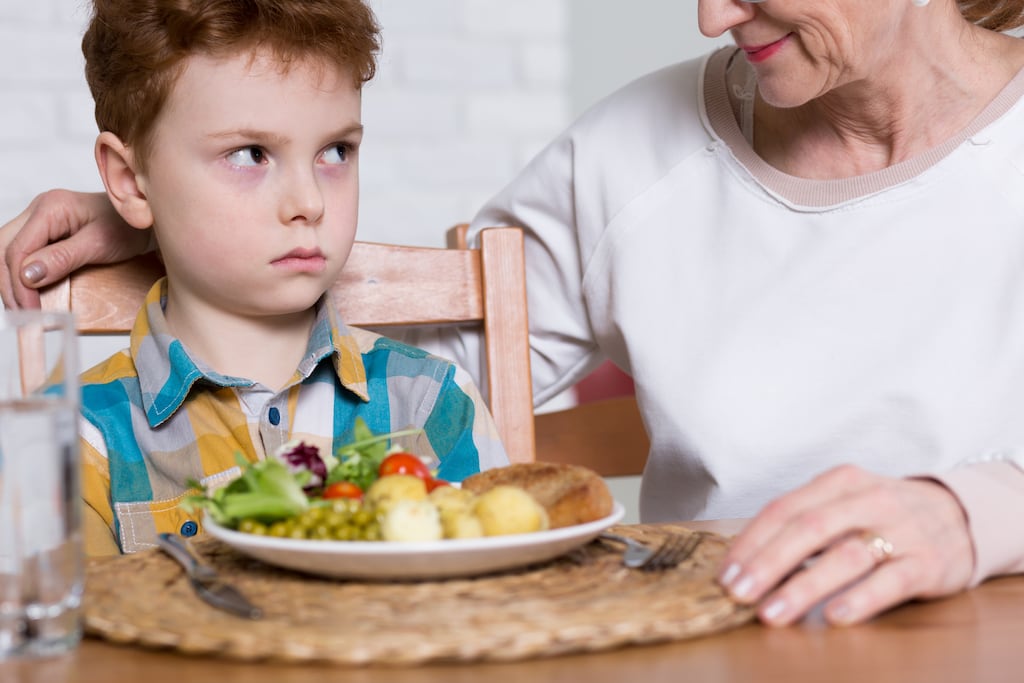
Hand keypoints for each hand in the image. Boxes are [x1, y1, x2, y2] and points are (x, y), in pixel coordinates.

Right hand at [0, 190, 147, 308]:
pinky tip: (29, 295)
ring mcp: (40, 221)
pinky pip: (23, 254)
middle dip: (8, 284)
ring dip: (11, 282)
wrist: (146, 222)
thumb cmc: (130, 229)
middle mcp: (39, 210)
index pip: (17, 249)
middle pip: (4, 249)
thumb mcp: (100, 245)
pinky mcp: (45, 233)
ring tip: (24, 310)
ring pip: (8, 252)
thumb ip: (63, 258)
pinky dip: (21, 276)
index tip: (29, 310)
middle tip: (23, 314)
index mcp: (50, 207)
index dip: (18, 284)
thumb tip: (27, 275)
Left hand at [718, 464, 973, 625]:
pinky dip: (861, 598)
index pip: (784, 509)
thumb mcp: (845, 503)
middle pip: (808, 529)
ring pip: (845, 556)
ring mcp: (901, 530)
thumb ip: (803, 524)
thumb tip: (746, 560)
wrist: (963, 515)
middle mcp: (869, 500)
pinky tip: (835, 616)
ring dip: (804, 587)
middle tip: (738, 593)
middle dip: (767, 563)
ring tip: (772, 612)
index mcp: (840, 482)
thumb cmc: (884, 514)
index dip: (750, 542)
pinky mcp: (928, 563)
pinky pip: (891, 581)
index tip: (725, 573)